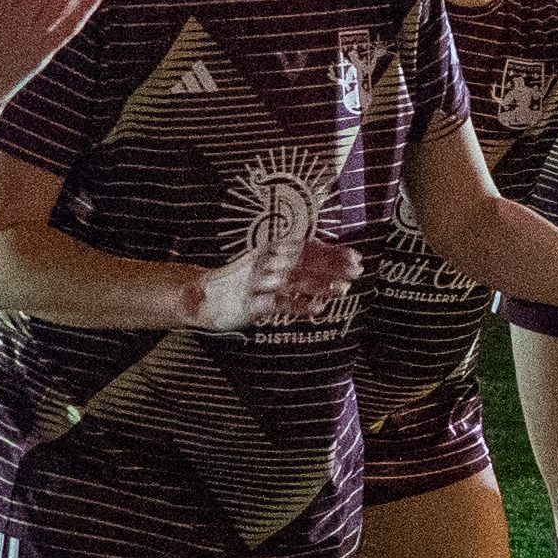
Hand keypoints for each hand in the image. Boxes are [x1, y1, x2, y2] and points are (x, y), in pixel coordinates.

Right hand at [185, 213, 358, 333]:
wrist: (200, 296)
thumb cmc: (239, 282)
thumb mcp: (263, 264)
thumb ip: (290, 262)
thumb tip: (326, 262)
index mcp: (269, 250)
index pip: (306, 247)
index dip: (332, 251)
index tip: (355, 256)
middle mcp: (264, 262)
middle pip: (303, 261)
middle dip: (332, 265)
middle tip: (357, 270)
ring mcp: (256, 283)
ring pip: (293, 280)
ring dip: (320, 285)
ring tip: (342, 289)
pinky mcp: (249, 304)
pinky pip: (278, 304)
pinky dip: (300, 306)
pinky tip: (317, 310)